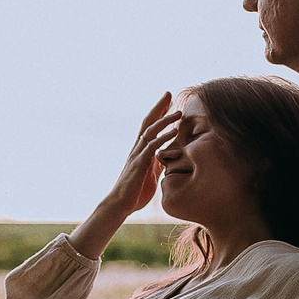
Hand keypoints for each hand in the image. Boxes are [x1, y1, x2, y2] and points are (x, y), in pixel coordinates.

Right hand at [98, 93, 181, 222]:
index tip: (169, 101)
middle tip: (169, 93)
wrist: (120, 205)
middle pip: (148, 122)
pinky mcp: (138, 164)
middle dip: (158, 107)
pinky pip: (152, 147)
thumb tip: (167, 157)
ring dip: (164, 120)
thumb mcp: (151, 174)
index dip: (159, 113)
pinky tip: (174, 131)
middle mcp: (137, 149)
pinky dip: (164, 137)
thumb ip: (157, 163)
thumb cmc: (135, 192)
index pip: (150, 126)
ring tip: (178, 112)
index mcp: (141, 151)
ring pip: (150, 131)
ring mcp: (137, 155)